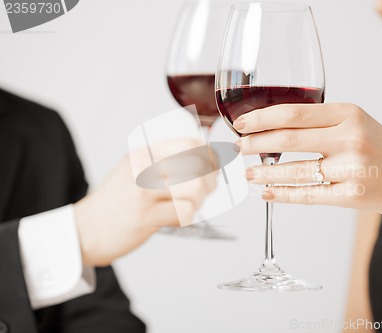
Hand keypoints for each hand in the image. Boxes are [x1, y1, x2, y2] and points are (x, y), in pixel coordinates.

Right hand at [74, 139, 216, 266]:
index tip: (213, 165)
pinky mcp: (145, 216)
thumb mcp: (131, 171)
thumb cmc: (114, 204)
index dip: (208, 154)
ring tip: (193, 205)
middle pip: (196, 164)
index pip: (188, 143)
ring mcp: (144, 191)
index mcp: (142, 153)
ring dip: (201, 199)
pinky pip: (184, 212)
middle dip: (211, 178)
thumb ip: (157, 163)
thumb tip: (200, 163)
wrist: (83, 230)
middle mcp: (143, 167)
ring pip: (194, 188)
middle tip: (208, 189)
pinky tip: (181, 218)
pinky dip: (189, 216)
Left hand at [235, 103, 381, 219]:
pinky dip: (282, 194)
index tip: (242, 123)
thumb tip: (273, 126)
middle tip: (239, 147)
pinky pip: (308, 195)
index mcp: (350, 113)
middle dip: (256, 143)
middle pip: (289, 139)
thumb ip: (322, 121)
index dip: (262, 118)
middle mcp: (351, 138)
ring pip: (295, 170)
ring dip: (264, 173)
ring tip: (248, 173)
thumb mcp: (357, 123)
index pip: (294, 112)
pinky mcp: (351, 196)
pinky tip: (267, 193)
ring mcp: (352, 169)